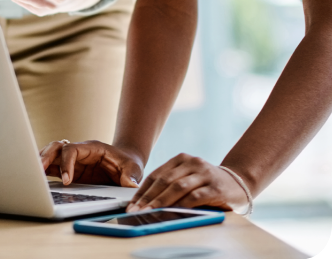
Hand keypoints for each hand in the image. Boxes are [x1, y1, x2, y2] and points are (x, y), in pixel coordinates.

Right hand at [40, 139, 141, 187]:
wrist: (126, 163)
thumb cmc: (128, 163)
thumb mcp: (133, 168)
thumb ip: (130, 175)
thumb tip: (129, 185)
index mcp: (92, 148)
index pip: (73, 150)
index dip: (67, 163)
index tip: (67, 180)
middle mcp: (80, 152)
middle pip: (57, 147)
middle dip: (46, 156)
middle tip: (38, 171)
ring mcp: (74, 161)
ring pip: (52, 154)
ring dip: (41, 162)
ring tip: (32, 174)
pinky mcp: (70, 170)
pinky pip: (53, 167)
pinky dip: (43, 171)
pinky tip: (36, 179)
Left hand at [126, 154, 248, 212]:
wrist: (239, 182)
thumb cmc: (207, 183)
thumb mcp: (188, 179)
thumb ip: (171, 185)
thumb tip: (146, 203)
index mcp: (180, 159)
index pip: (156, 175)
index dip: (143, 190)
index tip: (132, 204)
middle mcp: (191, 162)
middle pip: (164, 180)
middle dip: (148, 197)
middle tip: (136, 210)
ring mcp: (204, 173)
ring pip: (178, 187)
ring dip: (161, 201)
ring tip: (150, 212)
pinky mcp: (215, 187)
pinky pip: (196, 196)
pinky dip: (183, 204)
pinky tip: (173, 211)